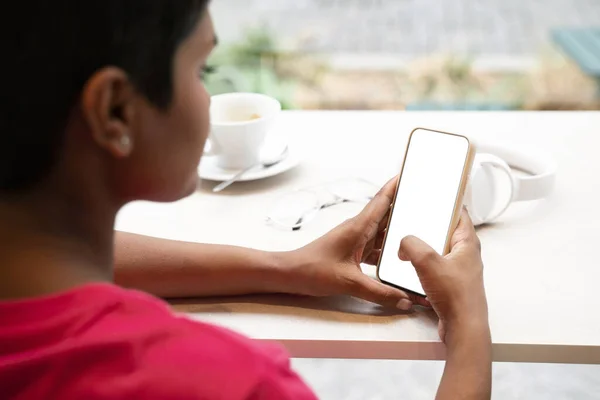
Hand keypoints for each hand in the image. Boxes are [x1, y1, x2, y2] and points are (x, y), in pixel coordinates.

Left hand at [287, 177, 427, 309]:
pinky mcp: (351, 253)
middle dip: (404, 210)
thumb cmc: (311, 269)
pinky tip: (397, 260)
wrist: (289, 274)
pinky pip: (375, 249)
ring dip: (397, 234)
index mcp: (358, 227)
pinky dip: (387, 253)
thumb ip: (380, 293)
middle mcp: (358, 230)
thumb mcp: (349, 282)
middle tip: (425, 205)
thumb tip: (405, 300)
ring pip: (382, 234)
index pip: (382, 201)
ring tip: (418, 234)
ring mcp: (355, 241)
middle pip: (386, 216)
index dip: (397, 186)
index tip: (411, 174)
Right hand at [398, 210, 488, 341]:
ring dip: (424, 251)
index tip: (434, 196)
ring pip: (439, 252)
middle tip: (414, 225)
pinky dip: (424, 268)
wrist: (462, 328)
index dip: (446, 203)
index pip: (459, 212)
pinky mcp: (452, 284)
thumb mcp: (426, 262)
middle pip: (446, 232)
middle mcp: (466, 255)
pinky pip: (435, 269)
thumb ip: (411, 245)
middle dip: (428, 229)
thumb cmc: (456, 297)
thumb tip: (404, 243)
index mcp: (467, 243)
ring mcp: (460, 270)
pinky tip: (413, 272)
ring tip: (410, 251)